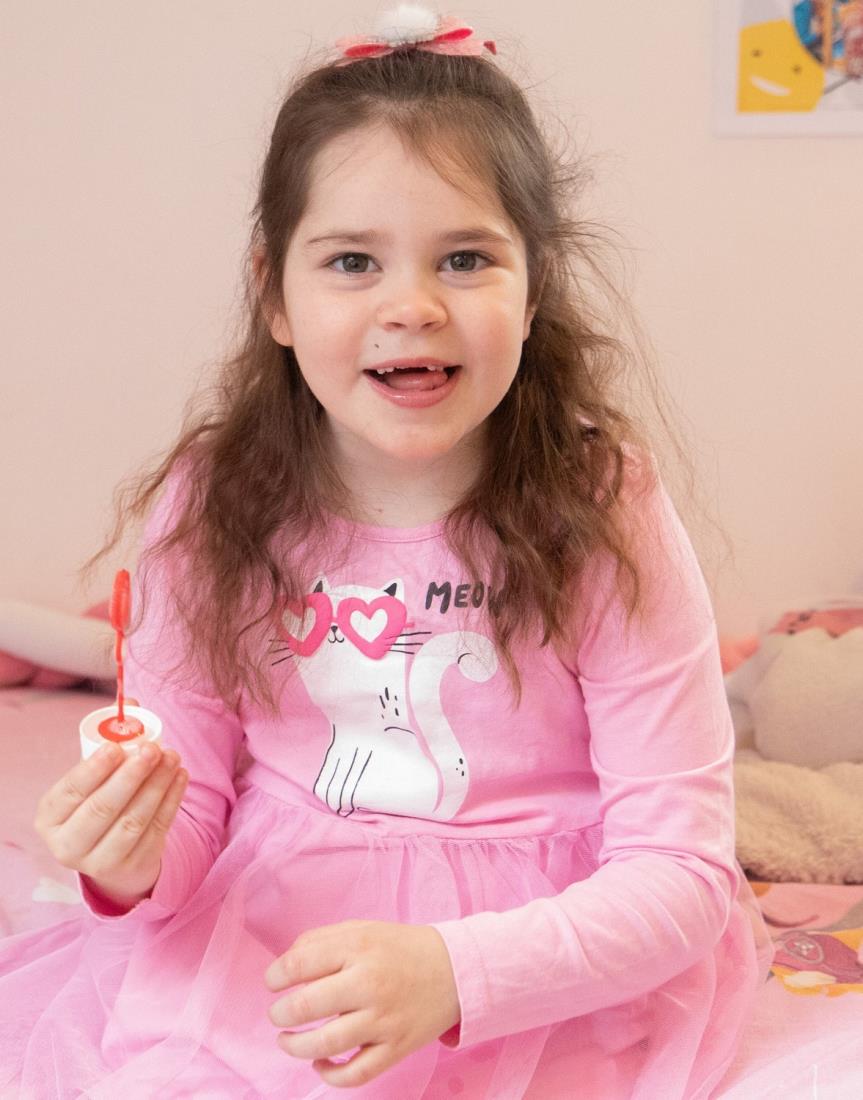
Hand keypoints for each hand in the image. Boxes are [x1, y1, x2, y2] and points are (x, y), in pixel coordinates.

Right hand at [34, 704, 186, 905]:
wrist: (115, 849)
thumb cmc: (100, 799)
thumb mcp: (94, 775)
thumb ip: (109, 738)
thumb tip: (132, 704)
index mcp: (50, 818)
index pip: (69, 792)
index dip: (92, 770)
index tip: (116, 747)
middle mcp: (68, 845)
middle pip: (102, 809)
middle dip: (131, 776)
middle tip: (152, 749)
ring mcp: (100, 862)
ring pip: (133, 821)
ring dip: (156, 785)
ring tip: (172, 757)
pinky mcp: (133, 866)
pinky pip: (156, 830)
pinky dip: (171, 801)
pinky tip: (180, 776)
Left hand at [265, 919, 460, 1088]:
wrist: (454, 969)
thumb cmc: (399, 948)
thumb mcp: (361, 929)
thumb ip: (320, 940)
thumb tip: (284, 966)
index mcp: (358, 947)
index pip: (298, 964)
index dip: (275, 976)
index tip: (273, 982)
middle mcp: (370, 983)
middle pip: (306, 1006)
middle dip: (280, 1014)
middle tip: (278, 1014)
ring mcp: (384, 1019)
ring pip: (326, 1044)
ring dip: (295, 1046)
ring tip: (287, 1040)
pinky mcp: (396, 1048)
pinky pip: (357, 1073)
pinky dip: (330, 1075)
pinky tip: (319, 1063)